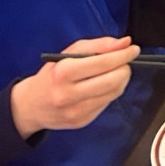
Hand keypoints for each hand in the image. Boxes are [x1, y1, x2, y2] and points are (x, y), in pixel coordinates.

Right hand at [10, 36, 138, 138]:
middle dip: (125, 68)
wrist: (30, 106)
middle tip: (125, 61)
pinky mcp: (81, 122)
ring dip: (121, 79)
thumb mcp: (69, 53)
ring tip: (116, 71)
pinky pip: (107, 103)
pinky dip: (111, 91)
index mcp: (63, 72)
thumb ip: (99, 45)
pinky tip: (104, 85)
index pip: (103, 63)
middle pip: (112, 80)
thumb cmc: (53, 74)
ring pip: (113, 93)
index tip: (133, 49)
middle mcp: (68, 94)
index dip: (123, 55)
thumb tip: (125, 43)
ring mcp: (75, 111)